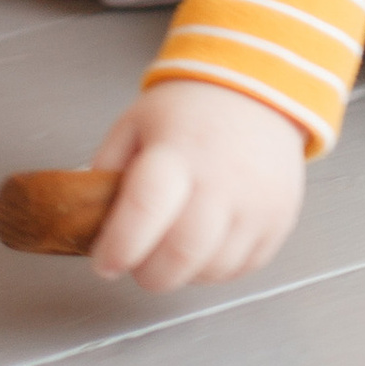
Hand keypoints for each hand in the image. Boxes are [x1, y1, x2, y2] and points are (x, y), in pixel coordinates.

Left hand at [85, 78, 306, 290]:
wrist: (257, 92)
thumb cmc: (189, 112)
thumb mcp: (135, 125)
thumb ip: (105, 172)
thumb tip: (85, 222)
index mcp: (176, 151)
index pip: (145, 209)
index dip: (120, 246)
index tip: (105, 262)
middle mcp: (221, 179)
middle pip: (180, 256)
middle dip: (149, 273)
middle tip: (139, 258)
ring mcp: (256, 202)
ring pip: (211, 271)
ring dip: (184, 271)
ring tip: (175, 242)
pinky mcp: (279, 219)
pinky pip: (241, 270)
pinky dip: (217, 267)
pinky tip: (207, 239)